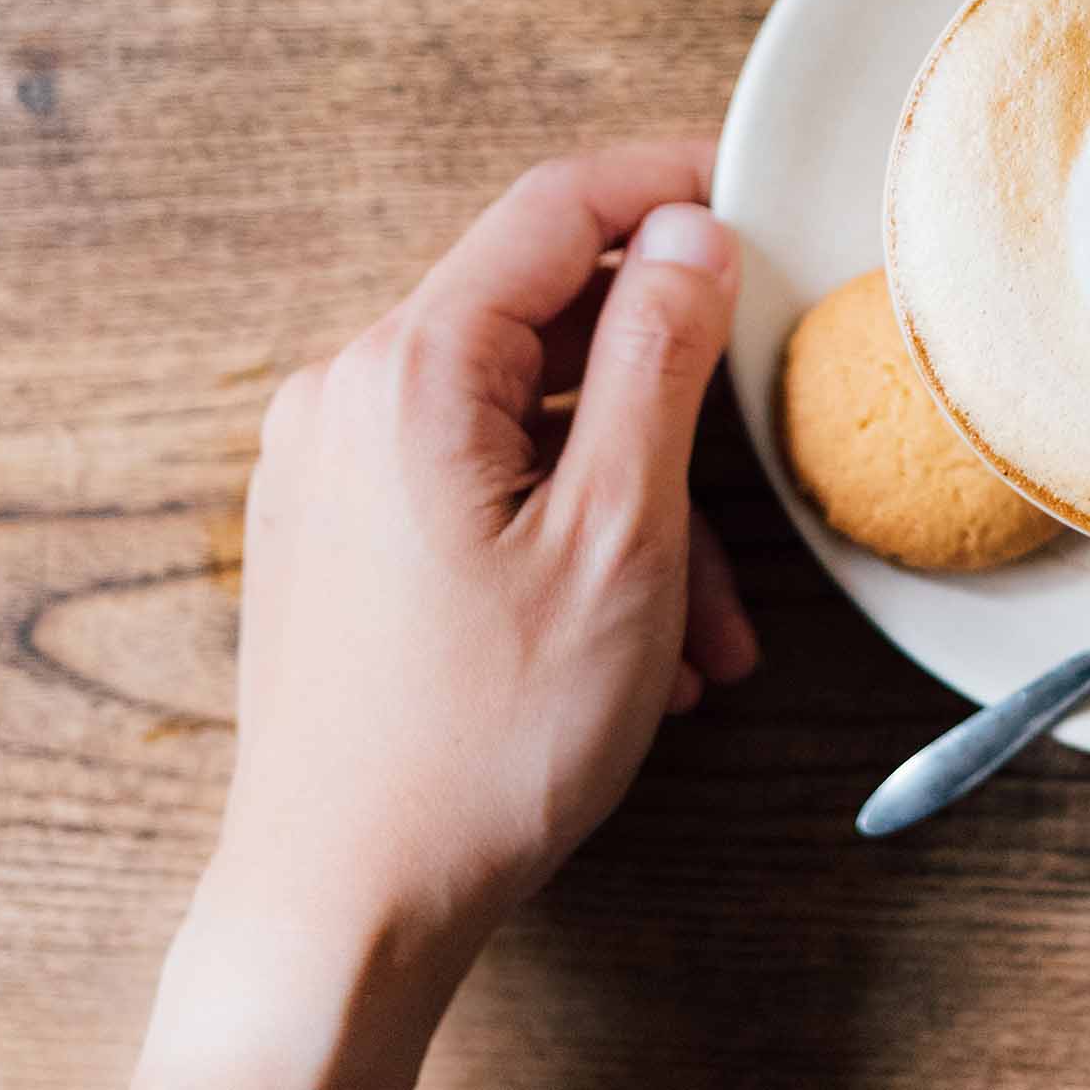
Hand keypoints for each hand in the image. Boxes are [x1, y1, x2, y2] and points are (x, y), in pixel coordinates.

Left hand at [134, 142, 758, 1089]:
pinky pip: (476, 483)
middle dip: (673, 407)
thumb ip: (660, 361)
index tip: (760, 200)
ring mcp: (329, 466)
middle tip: (760, 487)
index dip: (673, 185)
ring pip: (525, 424)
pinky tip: (635, 639)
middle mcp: (346, 395)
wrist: (344, 903)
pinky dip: (568, 533)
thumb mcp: (620, 537)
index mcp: (409, 371)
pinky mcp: (336, 532)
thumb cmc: (480, 741)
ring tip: (705, 631)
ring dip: (636, 500)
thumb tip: (694, 235)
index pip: (557, 208)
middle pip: (547, 326)